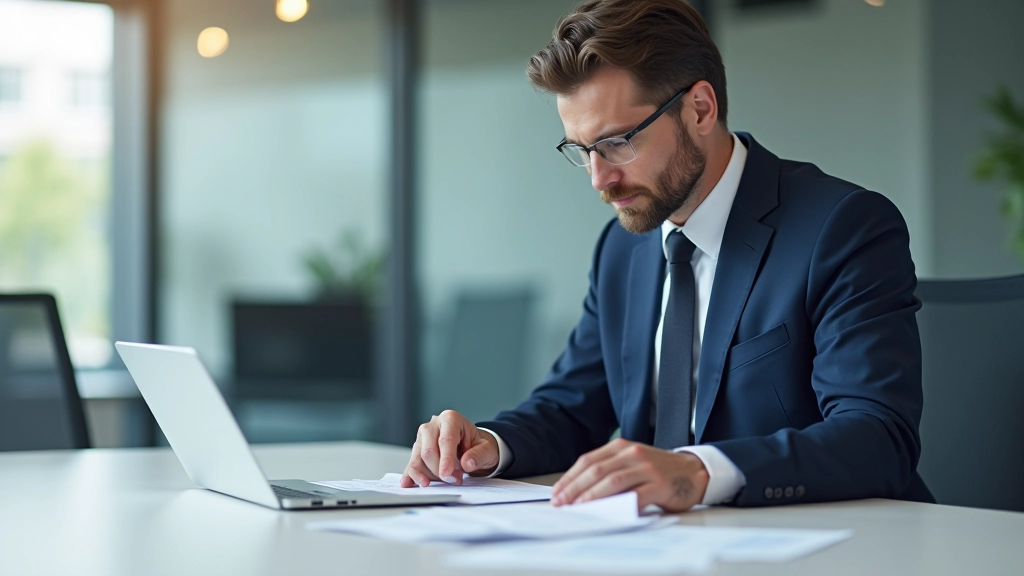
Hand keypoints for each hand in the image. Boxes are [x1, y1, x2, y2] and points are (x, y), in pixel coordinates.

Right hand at [399, 410, 499, 487]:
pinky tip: (410, 484)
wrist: (472, 447)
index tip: (447, 474)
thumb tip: (467, 463)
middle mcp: (432, 426)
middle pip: (428, 451)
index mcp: (450, 419)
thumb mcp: (487, 449)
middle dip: (440, 470)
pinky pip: (411, 465)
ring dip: (430, 476)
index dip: (446, 459)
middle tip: (454, 480)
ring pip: (417, 460)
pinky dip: (412, 476)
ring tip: (444, 482)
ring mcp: (422, 438)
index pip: (445, 440)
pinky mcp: (417, 452)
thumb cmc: (478, 446)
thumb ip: (479, 455)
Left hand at [550, 438, 708, 511]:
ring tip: (578, 508)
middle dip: (574, 488)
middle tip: (561, 503)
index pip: (587, 461)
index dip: (569, 478)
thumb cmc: (658, 471)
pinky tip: (607, 512)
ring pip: (612, 481)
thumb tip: (578, 493)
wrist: (693, 471)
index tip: (556, 493)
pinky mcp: (659, 484)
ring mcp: (646, 467)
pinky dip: (618, 504)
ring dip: (591, 496)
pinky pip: (635, 495)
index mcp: (621, 447)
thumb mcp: (631, 463)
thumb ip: (610, 471)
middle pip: (596, 470)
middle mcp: (632, 453)